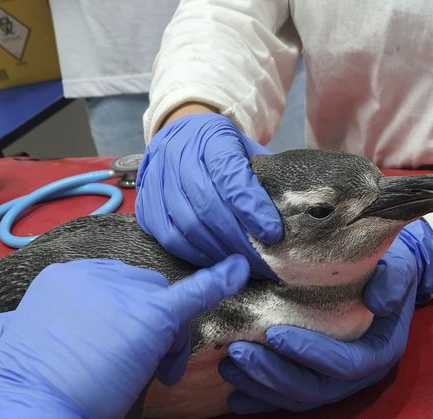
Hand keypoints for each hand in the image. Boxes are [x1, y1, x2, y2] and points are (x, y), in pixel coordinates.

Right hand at [0, 257, 249, 418]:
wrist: (32, 412)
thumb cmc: (29, 393)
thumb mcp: (36, 346)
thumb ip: (59, 328)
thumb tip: (55, 337)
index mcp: (64, 278)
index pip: (114, 286)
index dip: (124, 318)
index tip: (119, 352)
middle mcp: (93, 274)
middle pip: (144, 290)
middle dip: (151, 328)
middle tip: (148, 370)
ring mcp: (123, 291)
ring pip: (167, 302)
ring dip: (169, 338)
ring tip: (160, 376)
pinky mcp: (151, 314)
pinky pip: (193, 293)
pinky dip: (219, 282)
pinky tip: (237, 271)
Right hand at [135, 113, 281, 278]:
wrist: (180, 137)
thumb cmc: (222, 149)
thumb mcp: (247, 150)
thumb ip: (264, 175)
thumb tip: (288, 211)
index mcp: (210, 138)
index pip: (230, 175)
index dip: (251, 207)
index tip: (273, 232)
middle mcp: (178, 155)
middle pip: (208, 205)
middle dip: (239, 238)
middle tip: (264, 261)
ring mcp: (157, 180)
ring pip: (188, 224)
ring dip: (219, 251)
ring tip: (244, 266)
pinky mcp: (145, 204)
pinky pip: (170, 236)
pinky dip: (195, 254)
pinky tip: (216, 262)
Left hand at [221, 220, 432, 413]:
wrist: (384, 276)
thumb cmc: (387, 267)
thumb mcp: (398, 266)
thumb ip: (393, 280)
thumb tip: (380, 302)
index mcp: (379, 351)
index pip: (345, 364)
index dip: (310, 354)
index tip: (273, 334)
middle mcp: (357, 376)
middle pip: (313, 389)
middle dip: (273, 374)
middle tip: (237, 352)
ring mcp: (334, 382)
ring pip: (295, 398)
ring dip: (260, 386)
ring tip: (227, 366)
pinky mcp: (314, 381)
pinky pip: (285, 399)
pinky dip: (259, 399)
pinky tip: (232, 397)